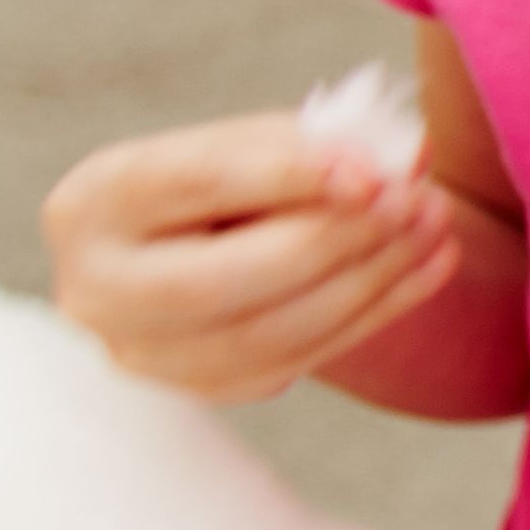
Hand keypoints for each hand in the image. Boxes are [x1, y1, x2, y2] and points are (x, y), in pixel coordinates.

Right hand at [42, 110, 460, 399]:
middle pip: (219, 280)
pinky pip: (297, 361)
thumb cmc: (237, 176)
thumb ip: (321, 143)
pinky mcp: (202, 388)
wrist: (211, 243)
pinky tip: (428, 267)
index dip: (286, 177)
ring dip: (368, 281)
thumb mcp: (261, 141)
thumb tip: (404, 157)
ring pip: (266, 335)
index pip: (191, 186)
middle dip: (330, 242)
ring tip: (436, 228)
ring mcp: (143, 354)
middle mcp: (95, 291)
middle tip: (416, 202)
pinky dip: (373, 313)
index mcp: (93, 203)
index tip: (372, 171)